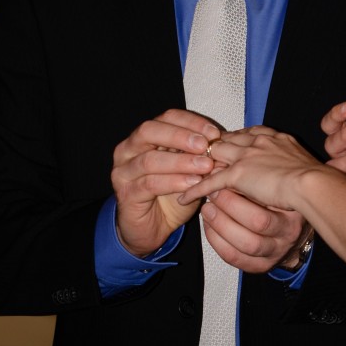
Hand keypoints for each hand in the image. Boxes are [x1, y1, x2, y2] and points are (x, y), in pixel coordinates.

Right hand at [111, 109, 218, 256]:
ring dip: (181, 162)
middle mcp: (130, 148)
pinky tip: (193, 184)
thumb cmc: (172, 193)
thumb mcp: (189, 168)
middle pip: (150, 130)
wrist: (154, 227)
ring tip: (205, 166)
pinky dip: (174, 182)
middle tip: (204, 145)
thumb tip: (221, 142)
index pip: (167, 117)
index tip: (214, 133)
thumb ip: (199, 153)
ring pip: (149, 159)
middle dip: (180, 136)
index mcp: (146, 136)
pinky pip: (149, 183)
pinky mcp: (126, 194)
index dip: (191, 122)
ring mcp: (124, 171)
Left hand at [178, 126, 345, 211]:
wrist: (312, 183)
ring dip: (201, 164)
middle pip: (226, 139)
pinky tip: (185, 197)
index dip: (234, 140)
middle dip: (212, 146)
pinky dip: (196, 190)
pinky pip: (211, 182)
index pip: (246, 133)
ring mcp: (246, 156)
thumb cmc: (314, 176)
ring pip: (214, 155)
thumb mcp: (302, 161)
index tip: (226, 144)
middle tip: (199, 155)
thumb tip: (290, 169)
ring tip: (186, 171)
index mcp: (273, 137)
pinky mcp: (238, 173)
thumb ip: (290, 160)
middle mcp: (257, 141)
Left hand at [200, 187, 306, 272]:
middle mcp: (286, 234)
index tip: (222, 181)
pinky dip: (217, 242)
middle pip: (258, 223)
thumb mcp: (274, 187)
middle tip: (213, 194)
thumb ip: (253, 178)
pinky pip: (235, 258)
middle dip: (229, 207)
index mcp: (292, 211)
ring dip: (221, 225)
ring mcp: (274, 252)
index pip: (268, 201)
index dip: (239, 193)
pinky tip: (209, 227)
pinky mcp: (261, 265)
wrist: (294, 229)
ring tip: (208, 209)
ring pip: (245, 244)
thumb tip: (221, 167)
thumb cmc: (281, 201)